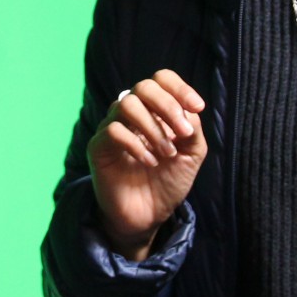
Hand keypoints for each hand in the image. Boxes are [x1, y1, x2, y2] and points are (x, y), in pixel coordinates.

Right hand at [88, 72, 207, 259]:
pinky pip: (113, 131)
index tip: (197, 107)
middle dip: (167, 105)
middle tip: (183, 133)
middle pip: (143, 86)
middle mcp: (132, 114)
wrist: (149, 216)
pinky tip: (149, 162)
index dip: (179, 88)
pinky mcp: (99, 146)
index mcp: (154, 110)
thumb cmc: (168, 181)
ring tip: (167, 153)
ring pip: (126, 104)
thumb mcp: (192, 154)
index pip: (160, 79)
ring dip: (153, 128)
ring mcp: (113, 128)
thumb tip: (189, 109)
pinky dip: (136, 144)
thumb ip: (192, 128)